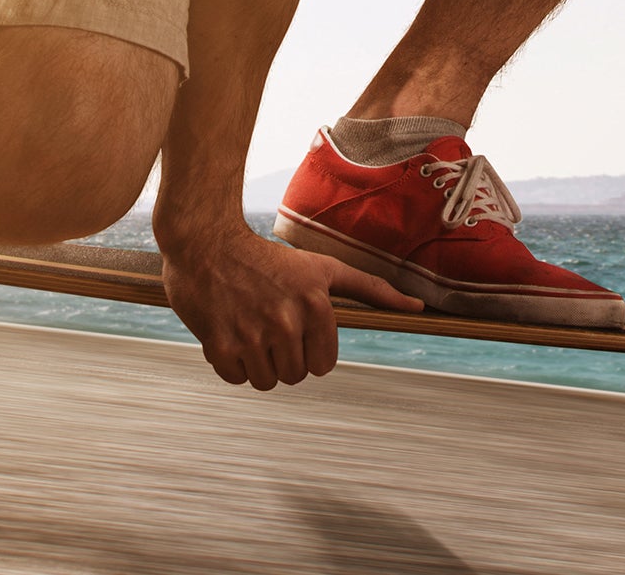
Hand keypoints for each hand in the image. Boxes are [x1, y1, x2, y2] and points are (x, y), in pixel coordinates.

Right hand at [161, 225, 422, 389]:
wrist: (207, 242)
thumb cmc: (269, 257)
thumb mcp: (324, 268)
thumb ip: (372, 289)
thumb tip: (418, 309)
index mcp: (316, 307)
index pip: (322, 366)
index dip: (307, 351)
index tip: (292, 328)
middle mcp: (287, 323)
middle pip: (294, 375)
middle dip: (281, 357)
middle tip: (266, 325)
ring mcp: (252, 335)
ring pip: (265, 382)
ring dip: (256, 363)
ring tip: (248, 329)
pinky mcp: (219, 344)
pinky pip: (234, 378)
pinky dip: (230, 363)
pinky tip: (227, 333)